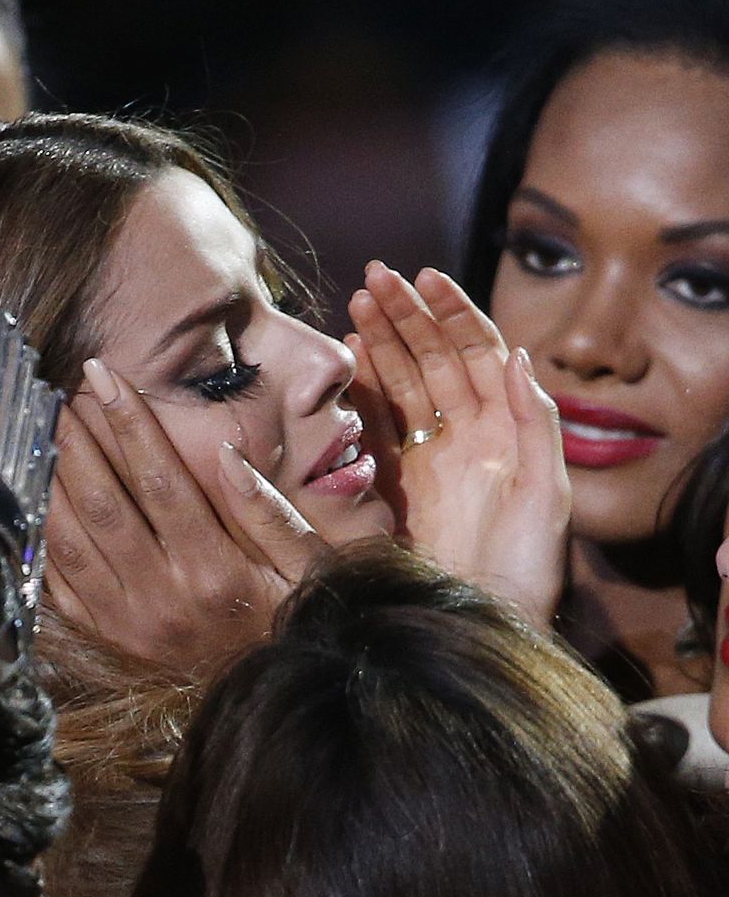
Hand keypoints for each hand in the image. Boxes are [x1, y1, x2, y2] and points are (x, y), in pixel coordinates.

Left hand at [43, 359, 326, 669]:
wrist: (278, 694)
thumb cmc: (295, 615)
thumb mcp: (306, 565)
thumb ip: (266, 510)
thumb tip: (225, 452)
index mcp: (215, 571)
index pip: (161, 480)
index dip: (130, 422)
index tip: (105, 375)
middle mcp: (163, 597)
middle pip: (103, 505)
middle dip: (75, 442)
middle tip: (55, 394)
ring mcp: (129, 622)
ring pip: (71, 541)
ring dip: (52, 481)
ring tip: (41, 433)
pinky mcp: (109, 637)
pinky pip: (59, 583)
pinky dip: (43, 534)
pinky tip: (36, 494)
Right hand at [346, 261, 569, 623]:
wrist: (484, 619)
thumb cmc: (526, 565)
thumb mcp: (547, 493)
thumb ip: (535, 422)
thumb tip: (514, 353)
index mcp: (504, 427)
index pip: (475, 352)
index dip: (450, 312)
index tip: (423, 277)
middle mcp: (464, 434)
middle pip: (430, 358)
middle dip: (404, 315)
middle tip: (373, 278)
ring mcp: (426, 457)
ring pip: (399, 384)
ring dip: (379, 343)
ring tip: (354, 307)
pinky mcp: (393, 483)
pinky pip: (375, 428)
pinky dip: (360, 394)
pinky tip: (349, 363)